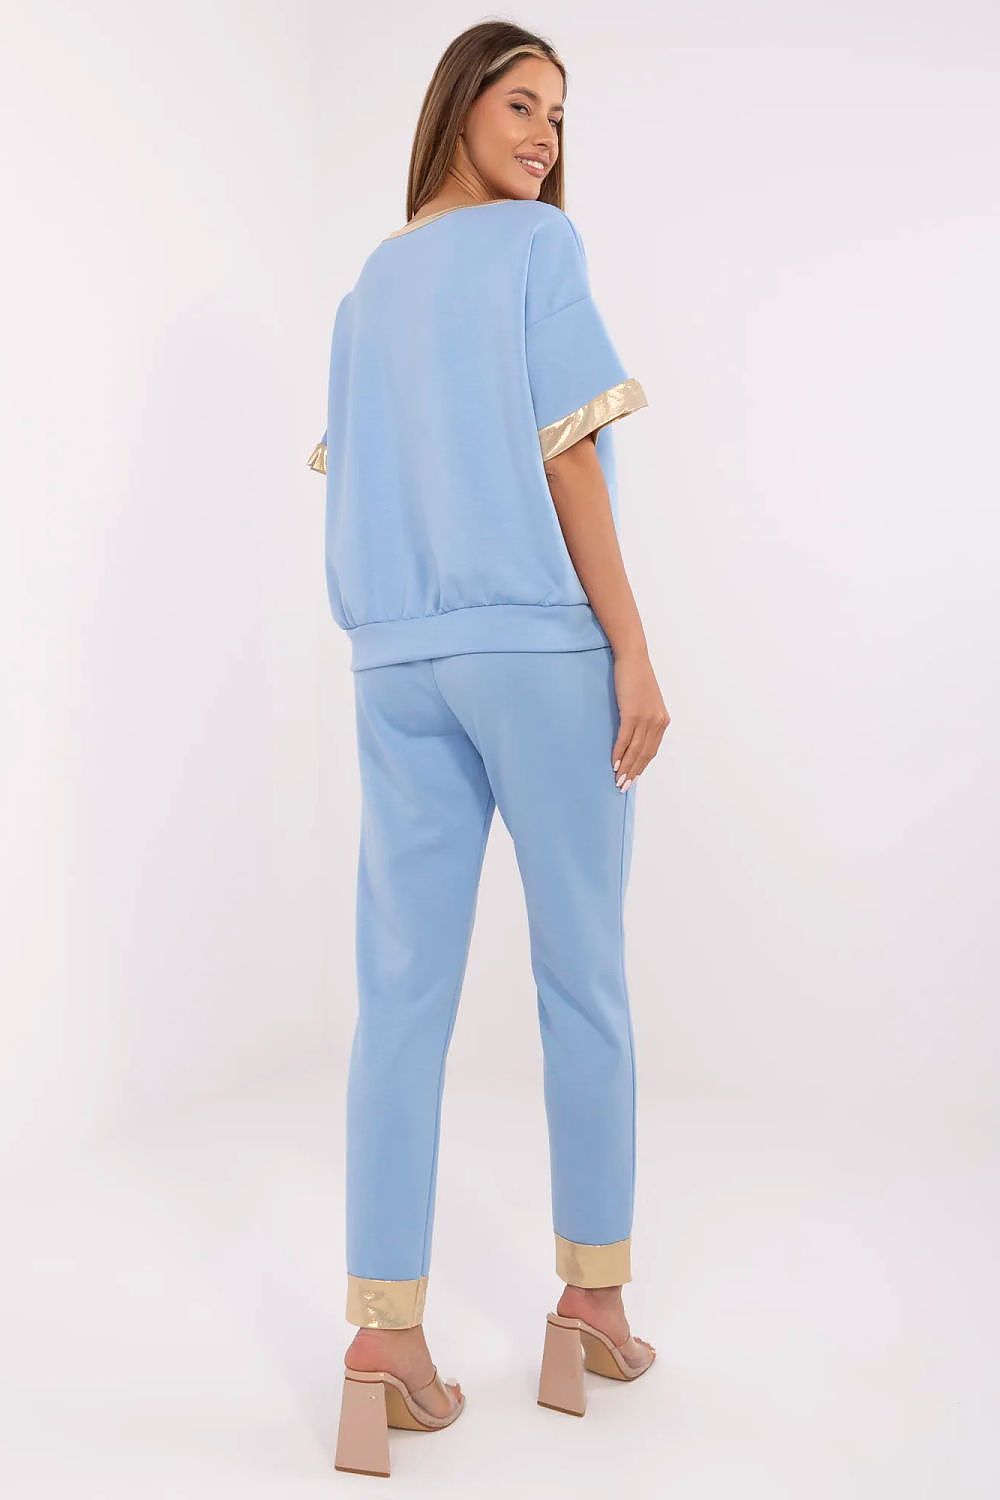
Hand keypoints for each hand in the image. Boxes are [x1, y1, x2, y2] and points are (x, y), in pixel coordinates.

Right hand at [611, 651, 669, 788]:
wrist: (633, 658)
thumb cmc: (636, 678)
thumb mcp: (645, 701)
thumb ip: (643, 718)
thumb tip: (633, 736)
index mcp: (662, 720)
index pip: (652, 750)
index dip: (641, 766)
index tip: (632, 778)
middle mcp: (657, 721)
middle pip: (644, 754)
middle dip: (633, 772)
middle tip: (622, 786)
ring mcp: (646, 718)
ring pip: (635, 750)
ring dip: (626, 767)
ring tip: (617, 780)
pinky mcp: (632, 713)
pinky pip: (625, 739)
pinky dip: (619, 753)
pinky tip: (613, 763)